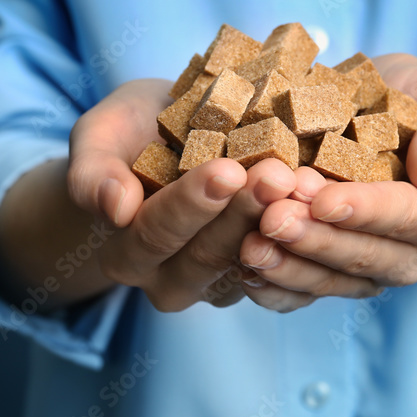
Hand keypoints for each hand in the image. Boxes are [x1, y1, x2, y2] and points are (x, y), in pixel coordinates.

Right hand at [67, 79, 298, 311]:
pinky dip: (308, 233)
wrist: (169, 137)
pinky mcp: (265, 274)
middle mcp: (174, 280)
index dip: (191, 205)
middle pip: (212, 254)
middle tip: (277, 174)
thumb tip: (115, 209)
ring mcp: (224, 283)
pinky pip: (289, 265)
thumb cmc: (129, 133)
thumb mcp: (98, 136)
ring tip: (305, 182)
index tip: (225, 171)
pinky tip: (325, 197)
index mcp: (128, 254)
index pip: (157, 234)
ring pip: (257, 261)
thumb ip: (91, 173)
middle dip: (246, 212)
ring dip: (283, 224)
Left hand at [237, 55, 416, 311]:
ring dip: (286, 266)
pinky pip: (297, 298)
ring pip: (325, 283)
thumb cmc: (403, 99)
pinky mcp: (321, 280)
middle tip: (274, 217)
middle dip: (316, 239)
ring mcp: (360, 274)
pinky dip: (270, 288)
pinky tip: (243, 269)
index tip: (324, 200)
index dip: (364, 210)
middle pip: (361, 257)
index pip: (403, 216)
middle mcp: (404, 255)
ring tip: (250, 244)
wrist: (364, 113)